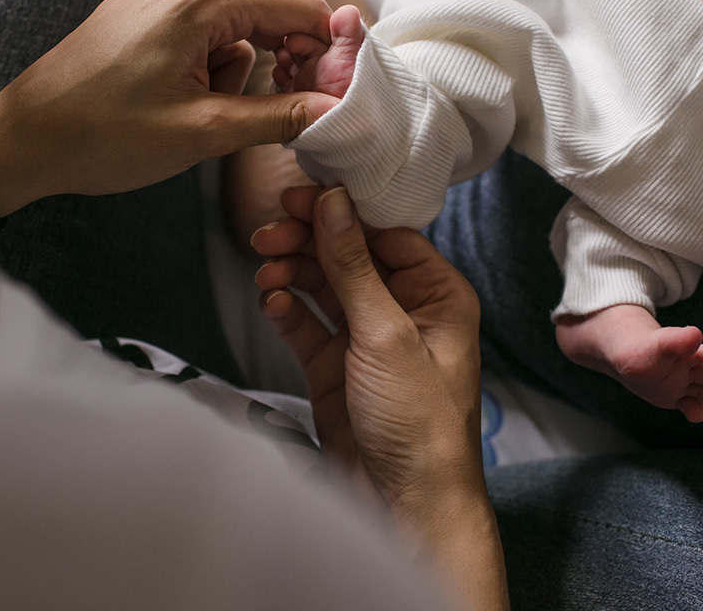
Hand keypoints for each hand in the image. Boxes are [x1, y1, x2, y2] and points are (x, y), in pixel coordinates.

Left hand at [0, 0, 339, 216]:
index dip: (327, 51)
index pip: (296, 8)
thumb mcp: (205, 131)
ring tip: (195, 118)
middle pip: (265, 17)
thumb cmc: (105, 135)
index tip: (337, 94)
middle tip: (264, 119)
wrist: (22, 141)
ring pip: (230, 33)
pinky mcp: (136, 15)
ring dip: (231, 77)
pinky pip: (196, 35)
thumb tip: (336, 110)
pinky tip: (174, 104)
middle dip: (274, 69)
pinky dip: (202, 70)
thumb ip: (280, 116)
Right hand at [251, 185, 484, 514]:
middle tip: (269, 230)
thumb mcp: (386, 335)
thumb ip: (354, 267)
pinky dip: (287, 310)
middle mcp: (405, 312)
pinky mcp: (336, 368)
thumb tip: (334, 205)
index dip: (342, 212)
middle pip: (349, 256)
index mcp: (438, 295)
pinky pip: (306, 325)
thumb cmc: (420, 426)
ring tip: (264, 267)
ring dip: (292, 272)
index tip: (300, 196)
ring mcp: (367, 340)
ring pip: (323, 287)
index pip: (385, 233)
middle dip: (308, 240)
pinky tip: (272, 300)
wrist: (405, 505)